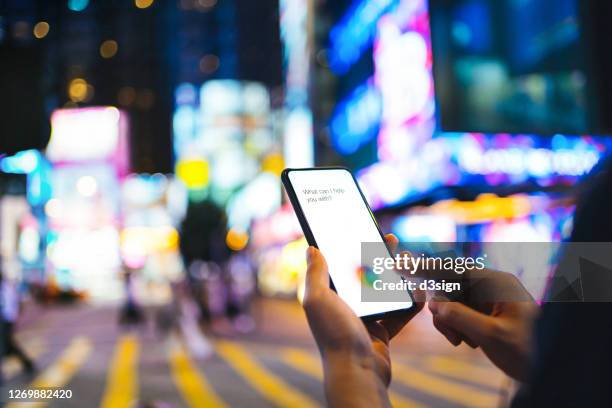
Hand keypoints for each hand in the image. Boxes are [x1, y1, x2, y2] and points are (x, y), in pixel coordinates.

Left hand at [302, 234, 421, 405]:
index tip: (361, 228)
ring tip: (407, 260)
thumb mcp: (318, 299)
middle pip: (363, 275)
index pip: (338, 264)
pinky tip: (419, 289)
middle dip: (377, 256)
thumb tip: (311, 247)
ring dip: (395, 276)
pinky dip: (410, 302)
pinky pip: (399, 312)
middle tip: (390, 239)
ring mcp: (364, 319)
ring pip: (383, 291)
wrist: (358, 371)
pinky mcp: (382, 332)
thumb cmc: (335, 334)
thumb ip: (315, 274)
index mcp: (327, 296)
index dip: (348, 246)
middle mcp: (344, 306)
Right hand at [428, 270, 538, 380]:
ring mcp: (488, 300)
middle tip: (453, 336)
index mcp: (497, 283)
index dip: (427, 267)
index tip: (401, 264)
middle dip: (444, 311)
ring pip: (452, 302)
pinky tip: (468, 342)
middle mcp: (491, 287)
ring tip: (463, 342)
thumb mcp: (491, 335)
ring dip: (451, 322)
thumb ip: (459, 317)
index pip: (455, 268)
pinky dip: (457, 327)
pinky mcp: (485, 313)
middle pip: (450, 287)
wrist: (546, 371)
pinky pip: (460, 313)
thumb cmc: (528, 350)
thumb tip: (433, 304)